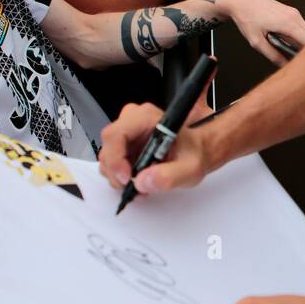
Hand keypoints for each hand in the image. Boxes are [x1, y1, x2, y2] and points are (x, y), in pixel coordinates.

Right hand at [97, 100, 215, 195]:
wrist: (196, 151)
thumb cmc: (194, 153)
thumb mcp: (190, 168)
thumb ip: (169, 176)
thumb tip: (143, 181)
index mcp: (147, 117)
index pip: (116, 134)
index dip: (115, 159)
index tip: (127, 178)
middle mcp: (133, 120)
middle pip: (108, 147)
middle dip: (117, 172)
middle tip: (135, 186)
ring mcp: (126, 132)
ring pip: (107, 156)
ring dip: (118, 176)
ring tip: (141, 183)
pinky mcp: (123, 144)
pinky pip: (112, 162)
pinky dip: (121, 175)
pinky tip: (138, 180)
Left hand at [218, 0, 304, 65]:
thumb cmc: (247, 18)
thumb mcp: (257, 42)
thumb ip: (273, 55)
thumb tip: (285, 66)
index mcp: (288, 23)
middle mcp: (295, 16)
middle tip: (304, 63)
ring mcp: (294, 13)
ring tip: (296, 55)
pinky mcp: (292, 12)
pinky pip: (303, 27)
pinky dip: (301, 38)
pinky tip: (291, 45)